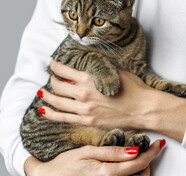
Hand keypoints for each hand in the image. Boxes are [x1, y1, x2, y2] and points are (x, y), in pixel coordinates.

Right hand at [25, 140, 164, 175]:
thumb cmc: (65, 165)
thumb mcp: (86, 152)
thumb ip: (111, 153)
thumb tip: (133, 150)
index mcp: (108, 174)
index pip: (138, 163)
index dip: (151, 152)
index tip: (159, 144)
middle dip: (147, 162)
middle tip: (144, 149)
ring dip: (140, 170)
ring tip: (133, 157)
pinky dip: (131, 175)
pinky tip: (124, 167)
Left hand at [39, 61, 185, 141]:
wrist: (144, 108)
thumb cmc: (133, 88)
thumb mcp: (114, 71)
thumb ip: (97, 69)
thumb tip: (87, 65)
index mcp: (89, 79)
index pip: (63, 70)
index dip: (55, 66)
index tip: (52, 64)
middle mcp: (83, 94)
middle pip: (57, 86)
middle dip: (51, 80)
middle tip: (50, 78)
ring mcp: (84, 109)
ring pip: (57, 102)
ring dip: (46, 96)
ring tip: (41, 92)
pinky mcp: (87, 121)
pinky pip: (63, 118)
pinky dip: (50, 114)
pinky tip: (43, 110)